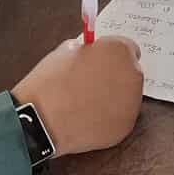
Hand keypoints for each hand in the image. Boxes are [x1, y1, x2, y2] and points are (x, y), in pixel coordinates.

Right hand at [11, 35, 143, 160]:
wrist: (41, 119)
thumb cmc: (50, 83)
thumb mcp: (64, 52)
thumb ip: (86, 51)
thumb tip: (91, 56)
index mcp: (118, 50)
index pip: (127, 48)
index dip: (111, 55)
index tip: (102, 62)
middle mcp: (132, 75)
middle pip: (129, 73)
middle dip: (114, 76)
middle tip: (90, 84)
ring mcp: (132, 103)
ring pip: (126, 97)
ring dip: (112, 98)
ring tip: (86, 103)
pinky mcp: (125, 127)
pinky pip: (120, 118)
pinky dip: (108, 118)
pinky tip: (87, 118)